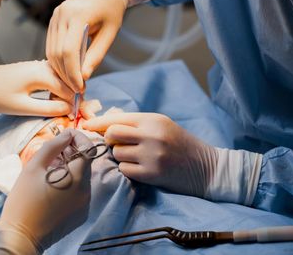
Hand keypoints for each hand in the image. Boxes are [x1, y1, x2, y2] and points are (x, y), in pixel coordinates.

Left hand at [0, 60, 73, 115]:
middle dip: (72, 96)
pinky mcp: (33, 67)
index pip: (69, 88)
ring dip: (64, 92)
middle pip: (67, 81)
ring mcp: (38, 64)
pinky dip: (55, 87)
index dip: (74, 103)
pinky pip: (52, 76)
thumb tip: (69, 109)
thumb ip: (49, 108)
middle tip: (71, 113)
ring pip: (60, 78)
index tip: (75, 117)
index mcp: (42, 73)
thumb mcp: (23, 107)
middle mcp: (43, 65)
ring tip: (61, 108)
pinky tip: (51, 98)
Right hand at [0, 129, 92, 251]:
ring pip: (83, 177)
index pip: (88, 149)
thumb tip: (66, 134)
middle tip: (56, 149)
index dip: (79, 138)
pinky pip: (80, 192)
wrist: (21, 237)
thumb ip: (52, 147)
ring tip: (52, 166)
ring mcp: (85, 204)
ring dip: (72, 167)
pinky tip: (54, 184)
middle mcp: (86, 191)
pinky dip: (71, 183)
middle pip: (86, 163)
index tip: (66, 134)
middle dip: (74, 152)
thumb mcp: (33, 167)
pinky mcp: (80, 214)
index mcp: (77, 178)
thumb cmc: (23, 200)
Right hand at [46, 0, 125, 92]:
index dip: (72, 73)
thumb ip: (96, 55)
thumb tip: (84, 78)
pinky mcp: (53, 18)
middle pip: (57, 53)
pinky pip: (51, 44)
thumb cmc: (112, 10)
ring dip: (59, 69)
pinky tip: (67, 70)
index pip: (68, 51)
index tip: (79, 88)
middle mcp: (62, 15)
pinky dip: (57, 59)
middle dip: (65, 74)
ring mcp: (55, 16)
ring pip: (51, 50)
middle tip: (77, 89)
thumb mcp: (110, 34)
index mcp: (78, 16)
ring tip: (73, 82)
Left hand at [83, 112, 214, 196]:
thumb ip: (136, 123)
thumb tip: (105, 122)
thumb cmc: (180, 143)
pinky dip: (127, 169)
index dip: (98, 123)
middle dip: (109, 139)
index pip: (117, 118)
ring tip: (135, 157)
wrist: (205, 167)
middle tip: (116, 144)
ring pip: (116, 153)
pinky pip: (124, 170)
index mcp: (153, 119)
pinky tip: (139, 167)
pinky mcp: (151, 174)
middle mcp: (151, 135)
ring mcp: (151, 155)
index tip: (86, 126)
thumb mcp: (162, 124)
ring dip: (120, 156)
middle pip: (112, 134)